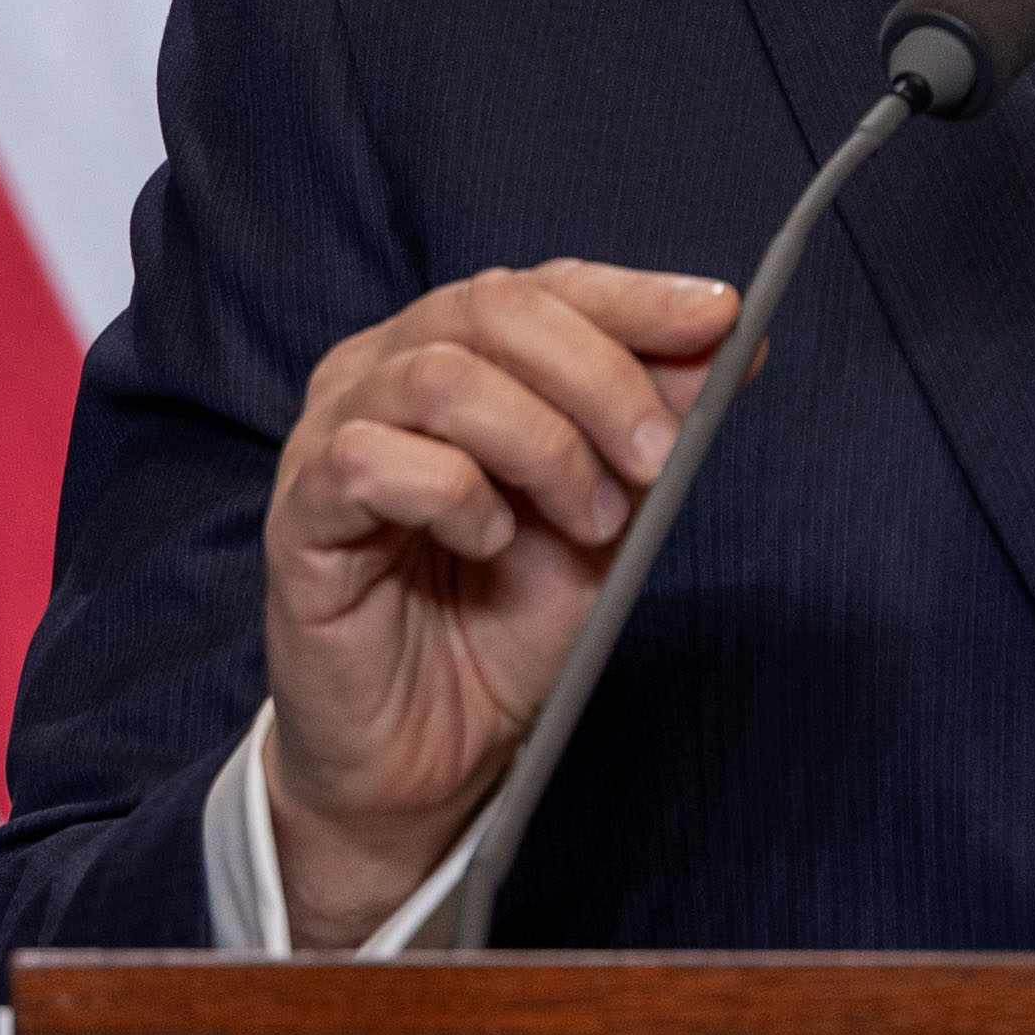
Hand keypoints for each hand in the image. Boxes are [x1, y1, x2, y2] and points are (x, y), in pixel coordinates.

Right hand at [260, 260, 737, 949]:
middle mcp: (383, 371)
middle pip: (492, 310)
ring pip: (439, 377)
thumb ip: (656, 423)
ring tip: (588, 522)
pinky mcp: (300, 512)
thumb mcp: (612, 510)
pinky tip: (489, 543)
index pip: (544, 287)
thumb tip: (734, 339)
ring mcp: (330, 434)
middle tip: (656, 457)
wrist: (434, 747)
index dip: (633, 296)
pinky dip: (455, 494)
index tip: (721, 315)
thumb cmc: (507, 620)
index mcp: (455, 351)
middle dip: (598, 375)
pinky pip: (371, 460)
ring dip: (542, 445)